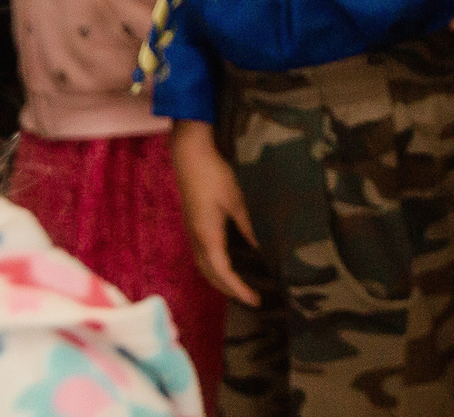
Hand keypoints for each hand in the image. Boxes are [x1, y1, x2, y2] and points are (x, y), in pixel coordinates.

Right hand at [170, 120, 259, 305]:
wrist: (190, 154)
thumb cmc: (215, 174)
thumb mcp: (238, 199)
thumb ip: (250, 225)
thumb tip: (264, 249)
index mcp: (207, 235)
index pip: (223, 273)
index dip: (239, 289)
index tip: (255, 300)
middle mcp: (197, 238)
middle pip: (210, 274)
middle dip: (229, 289)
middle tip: (251, 298)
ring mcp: (192, 231)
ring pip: (204, 265)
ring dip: (220, 278)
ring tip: (240, 285)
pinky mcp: (193, 223)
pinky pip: (203, 254)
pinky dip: (216, 265)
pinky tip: (228, 260)